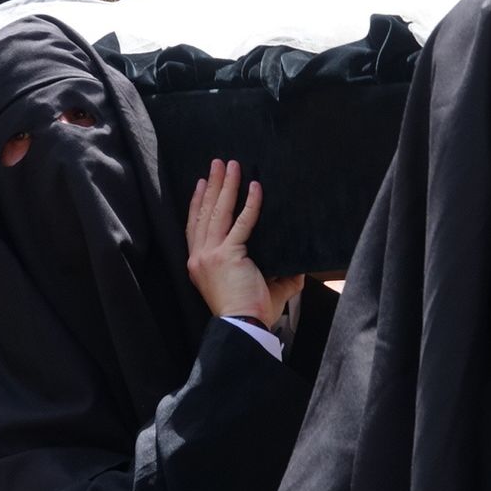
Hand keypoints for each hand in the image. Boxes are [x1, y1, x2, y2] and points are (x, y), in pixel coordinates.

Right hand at [185, 160, 302, 327]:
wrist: (244, 327)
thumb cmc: (250, 313)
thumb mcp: (258, 289)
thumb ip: (276, 276)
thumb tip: (295, 267)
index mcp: (199, 264)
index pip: (195, 226)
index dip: (198, 202)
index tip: (202, 183)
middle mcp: (199, 257)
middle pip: (204, 213)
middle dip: (212, 186)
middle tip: (217, 164)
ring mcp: (210, 254)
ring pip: (217, 212)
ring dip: (225, 185)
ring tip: (229, 165)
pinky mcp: (227, 254)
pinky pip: (241, 222)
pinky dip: (249, 204)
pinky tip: (255, 187)